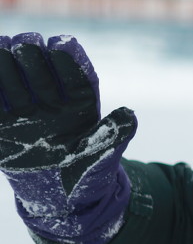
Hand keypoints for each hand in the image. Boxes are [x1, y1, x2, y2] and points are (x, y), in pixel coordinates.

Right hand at [0, 33, 136, 243]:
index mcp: (82, 104)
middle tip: (26, 43)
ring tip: (3, 47)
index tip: (61, 44)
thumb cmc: (90, 174)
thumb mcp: (103, 156)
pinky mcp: (3, 124)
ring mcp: (27, 111)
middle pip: (42, 70)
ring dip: (7, 63)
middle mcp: (54, 102)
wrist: (63, 201)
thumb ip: (114, 135)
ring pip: (15, 80)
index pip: (76, 75)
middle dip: (34, 54)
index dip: (69, 58)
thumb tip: (129, 115)